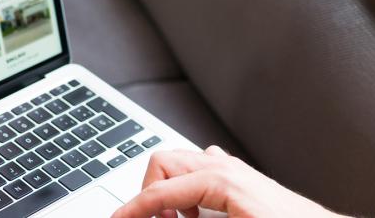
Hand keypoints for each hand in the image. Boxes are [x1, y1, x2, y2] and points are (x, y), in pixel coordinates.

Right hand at [111, 146, 344, 217]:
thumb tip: (164, 217)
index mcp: (220, 180)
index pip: (160, 190)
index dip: (133, 209)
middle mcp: (225, 167)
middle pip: (163, 163)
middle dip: (149, 194)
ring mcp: (234, 170)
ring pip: (181, 165)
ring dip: (169, 192)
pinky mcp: (241, 180)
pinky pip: (203, 171)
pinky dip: (189, 191)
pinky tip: (197, 216)